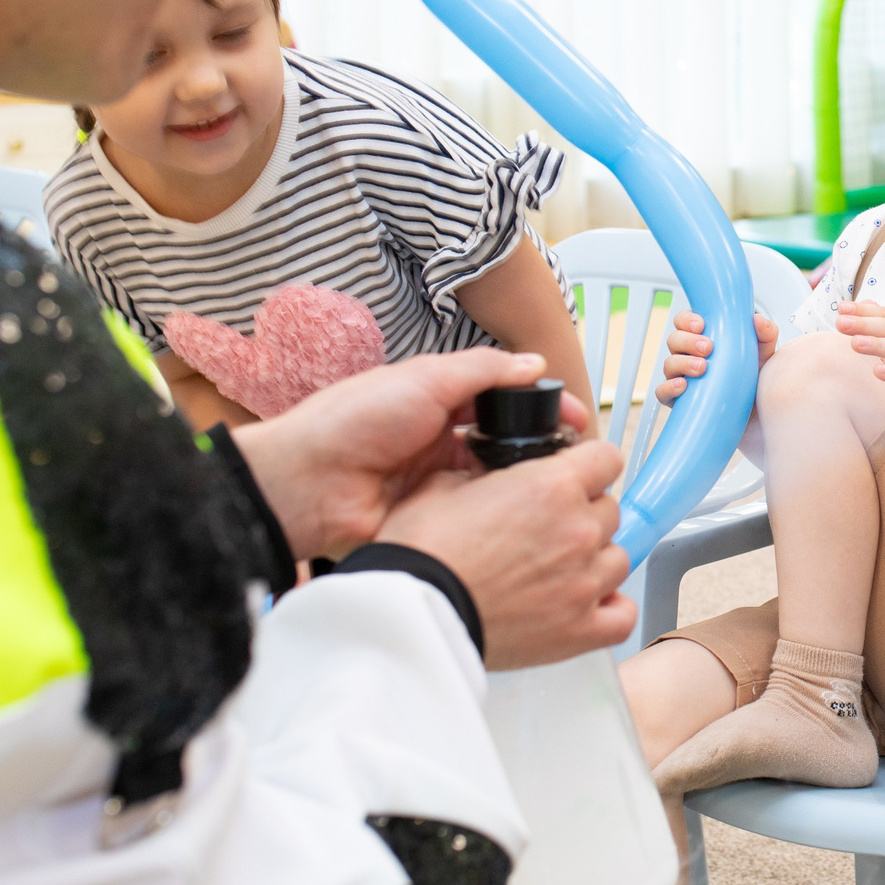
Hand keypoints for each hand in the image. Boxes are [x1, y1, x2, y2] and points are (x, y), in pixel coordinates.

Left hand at [231, 349, 590, 558]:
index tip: (578, 421)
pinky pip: (478, 518)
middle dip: (541, 452)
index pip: (505, 404)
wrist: (306, 482)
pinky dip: (501, 516)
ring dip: (524, 485)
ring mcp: (440, 485)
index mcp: (439, 405)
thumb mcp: (424, 379)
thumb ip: (482, 370)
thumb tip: (535, 362)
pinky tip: (526, 517)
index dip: (542, 410)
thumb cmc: (354, 419)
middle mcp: (443, 444)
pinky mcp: (434, 522)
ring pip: (497, 484)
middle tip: (576, 461)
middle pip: (507, 446)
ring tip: (560, 490)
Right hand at [374, 440, 635, 668]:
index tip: (574, 476)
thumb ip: (487, 472)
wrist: (412, 615)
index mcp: (552, 486)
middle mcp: (578, 531)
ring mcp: (585, 583)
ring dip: (593, 559)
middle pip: (609, 510)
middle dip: (582, 513)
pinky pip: (623, 614)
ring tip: (555, 570)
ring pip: (617, 558)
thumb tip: (497, 473)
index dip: (588, 465)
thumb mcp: (443, 484)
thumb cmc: (421, 552)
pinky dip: (609, 607)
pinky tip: (583, 603)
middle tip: (544, 529)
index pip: (606, 458)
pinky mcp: (581, 630)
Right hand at [656, 309, 776, 405]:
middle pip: (674, 340)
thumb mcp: (764, 355)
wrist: (758, 417)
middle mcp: (690, 356)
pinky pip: (663, 392)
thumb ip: (765, 334)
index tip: (700, 325)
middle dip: (688, 341)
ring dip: (682, 362)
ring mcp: (683, 378)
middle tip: (707, 348)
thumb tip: (757, 320)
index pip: (685, 322)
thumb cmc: (755, 381)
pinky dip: (669, 387)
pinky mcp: (680, 401)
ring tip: (702, 368)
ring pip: (669, 364)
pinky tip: (683, 386)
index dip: (687, 320)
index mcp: (705, 340)